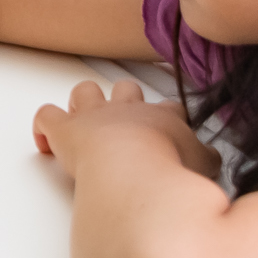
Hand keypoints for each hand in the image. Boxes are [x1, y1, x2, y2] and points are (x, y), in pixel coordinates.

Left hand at [33, 76, 217, 181]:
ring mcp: (93, 116)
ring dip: (84, 104)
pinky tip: (45, 143)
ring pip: (85, 92)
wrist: (134, 167)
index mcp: (162, 116)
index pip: (169, 107)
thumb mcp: (204, 164)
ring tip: (84, 121)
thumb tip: (214, 161)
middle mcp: (126, 109)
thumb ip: (208, 159)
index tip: (170, 127)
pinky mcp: (64, 129)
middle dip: (124, 100)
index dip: (169, 116)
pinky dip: (43, 128)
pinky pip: (46, 118)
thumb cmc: (168, 165)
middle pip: (126, 90)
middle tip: (126, 121)